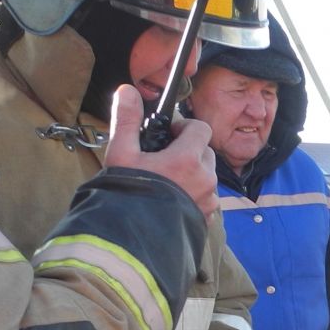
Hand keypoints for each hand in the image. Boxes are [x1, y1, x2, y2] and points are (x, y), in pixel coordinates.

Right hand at [102, 85, 216, 218]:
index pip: (201, 128)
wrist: (132, 239)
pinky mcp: (207, 217)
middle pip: (206, 151)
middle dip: (188, 150)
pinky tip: (171, 199)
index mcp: (188, 159)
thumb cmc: (127, 194)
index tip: (168, 135)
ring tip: (166, 180)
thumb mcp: (121, 154)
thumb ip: (127, 120)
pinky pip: (206, 197)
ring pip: (207, 175)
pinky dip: (193, 193)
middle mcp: (205, 178)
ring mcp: (209, 200)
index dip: (184, 127)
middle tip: (164, 158)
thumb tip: (127, 90)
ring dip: (192, 172)